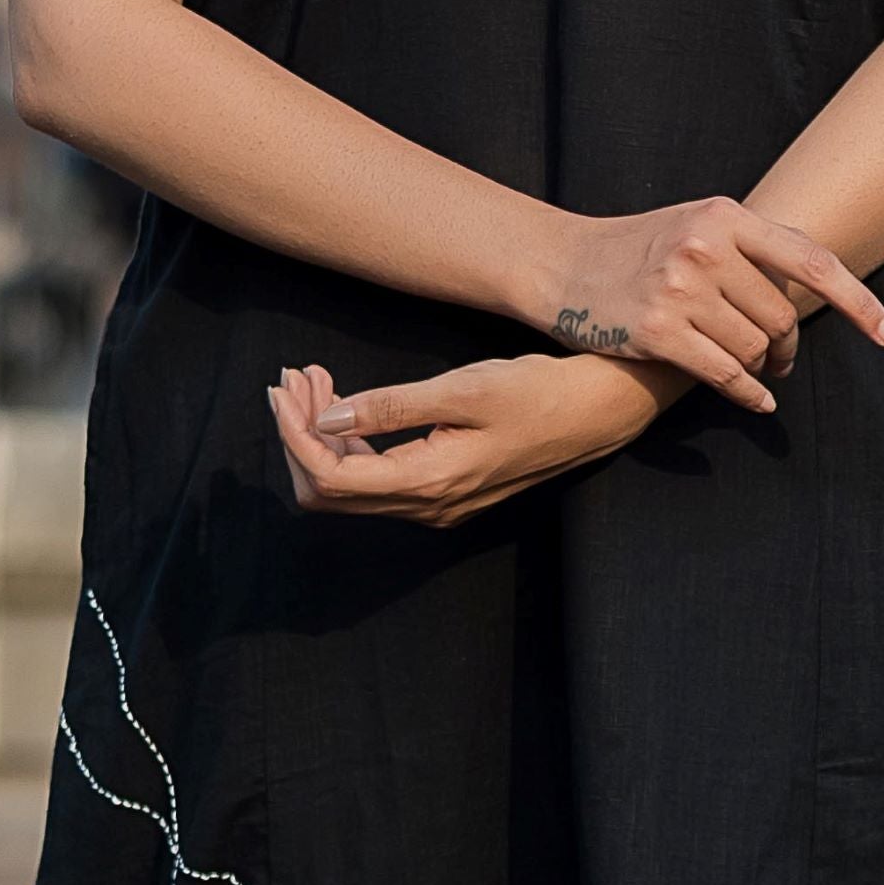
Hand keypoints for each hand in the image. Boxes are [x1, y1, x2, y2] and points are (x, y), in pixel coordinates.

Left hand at [270, 353, 660, 531]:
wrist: (598, 412)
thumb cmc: (539, 392)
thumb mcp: (464, 388)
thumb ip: (392, 407)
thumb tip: (328, 419)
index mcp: (431, 482)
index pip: (331, 477)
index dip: (295, 434)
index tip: (285, 387)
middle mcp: (428, 507)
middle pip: (329, 492)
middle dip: (300, 434)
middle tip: (297, 377)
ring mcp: (436, 505)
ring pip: (350, 488)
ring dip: (323, 437)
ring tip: (317, 381)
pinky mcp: (445, 492)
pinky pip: (376, 482)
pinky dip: (351, 444)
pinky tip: (350, 403)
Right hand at [526, 196, 883, 412]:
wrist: (562, 264)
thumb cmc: (641, 246)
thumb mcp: (697, 224)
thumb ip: (755, 244)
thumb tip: (826, 277)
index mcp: (725, 215)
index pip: (811, 261)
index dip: (859, 303)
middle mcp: (705, 248)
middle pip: (781, 317)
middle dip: (787, 346)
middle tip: (781, 358)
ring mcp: (679, 290)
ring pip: (754, 349)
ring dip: (759, 367)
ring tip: (747, 366)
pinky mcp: (657, 332)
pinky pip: (726, 375)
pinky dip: (750, 394)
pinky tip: (758, 400)